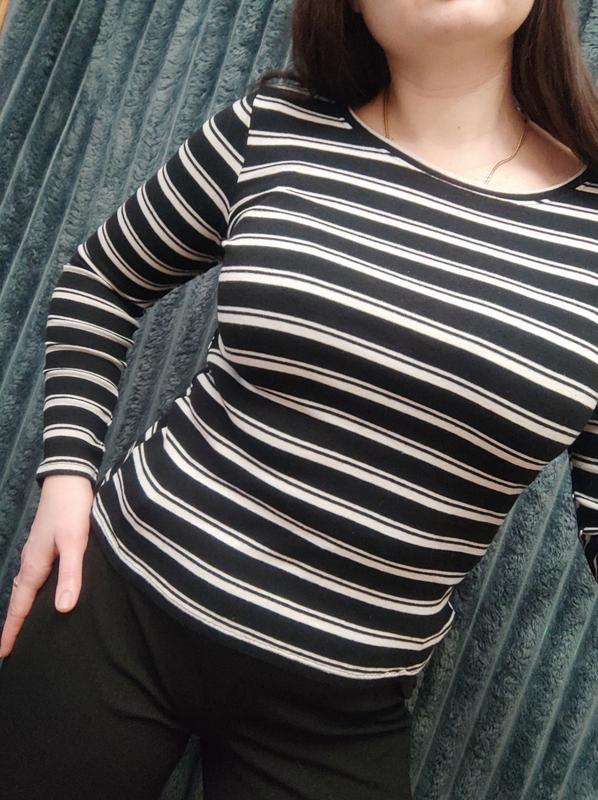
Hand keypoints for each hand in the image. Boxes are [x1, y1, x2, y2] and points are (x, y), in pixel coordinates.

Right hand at [0, 475, 93, 658]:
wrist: (70, 479)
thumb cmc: (71, 509)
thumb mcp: (74, 542)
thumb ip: (71, 574)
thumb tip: (63, 609)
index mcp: (35, 565)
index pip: (20, 605)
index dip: (12, 630)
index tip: (3, 654)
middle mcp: (32, 561)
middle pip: (19, 599)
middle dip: (14, 623)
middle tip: (10, 648)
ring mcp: (38, 552)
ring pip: (27, 587)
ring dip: (23, 607)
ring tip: (24, 627)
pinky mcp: (47, 545)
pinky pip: (36, 576)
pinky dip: (34, 592)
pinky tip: (46, 594)